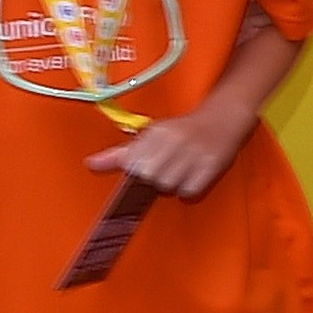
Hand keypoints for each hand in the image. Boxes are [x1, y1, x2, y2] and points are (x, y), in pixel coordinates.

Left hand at [90, 106, 252, 198]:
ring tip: (180, 169)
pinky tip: (192, 176)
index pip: (133, 163)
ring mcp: (194, 154)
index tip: (142, 167)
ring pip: (168, 186)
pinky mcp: (211, 166)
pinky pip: (189, 191)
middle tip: (165, 167)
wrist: (222, 120)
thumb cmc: (181, 131)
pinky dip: (188, 189)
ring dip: (172, 184)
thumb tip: (90, 164)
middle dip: (154, 178)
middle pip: (149, 177)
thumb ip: (119, 154)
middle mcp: (174, 141)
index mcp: (156, 132)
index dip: (136, 169)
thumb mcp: (149, 136)